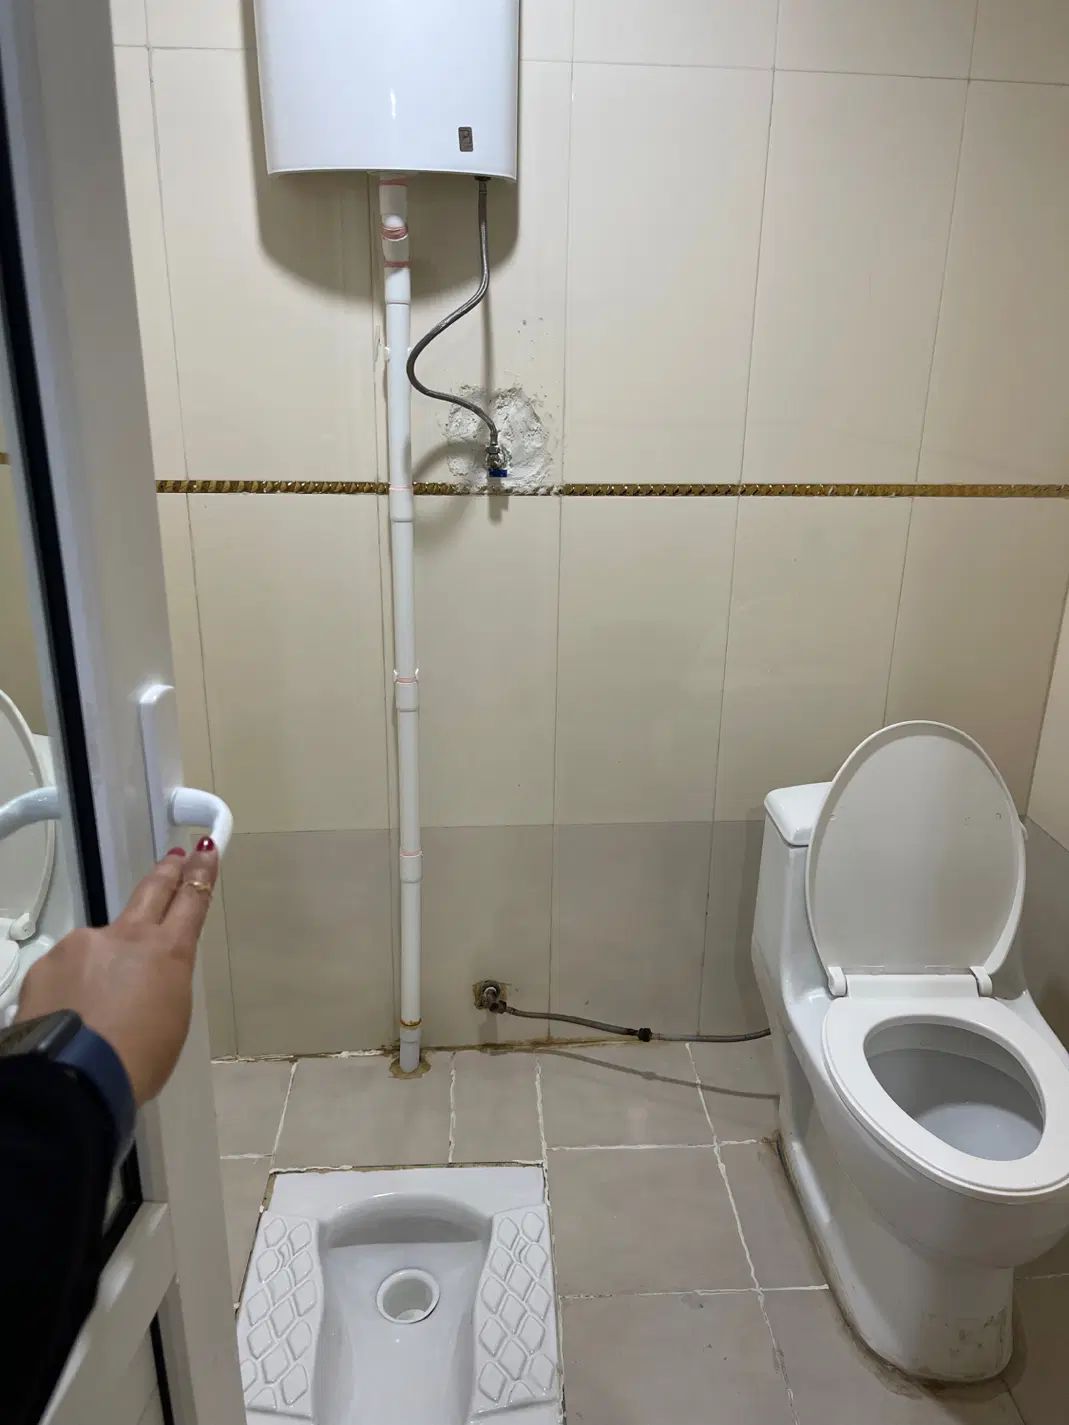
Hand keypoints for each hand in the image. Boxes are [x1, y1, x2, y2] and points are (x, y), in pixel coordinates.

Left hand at [15, 840, 218, 1104]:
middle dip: (167, 873)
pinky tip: (70, 1014)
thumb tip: (143, 977)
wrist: (72, 1076)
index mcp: (168, 952)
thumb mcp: (171, 1020)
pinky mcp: (47, 963)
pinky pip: (66, 970)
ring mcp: (83, 945)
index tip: (206, 850)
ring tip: (100, 1002)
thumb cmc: (138, 1060)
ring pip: (99, 946)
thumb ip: (161, 984)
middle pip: (151, 892)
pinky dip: (71, 986)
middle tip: (176, 858)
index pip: (191, 901)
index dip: (202, 874)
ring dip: (104, 963)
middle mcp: (126, 937)